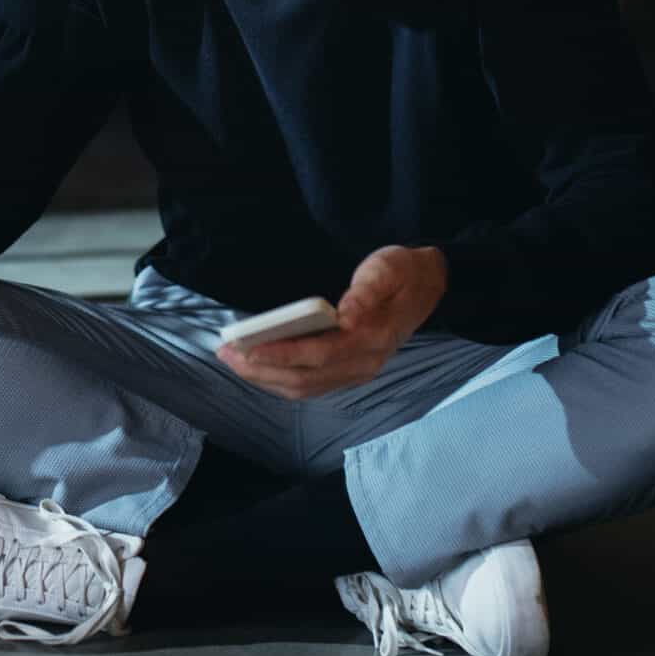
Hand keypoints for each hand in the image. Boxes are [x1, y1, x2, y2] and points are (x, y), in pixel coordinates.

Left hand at [216, 247, 447, 400]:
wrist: (428, 287)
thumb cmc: (402, 273)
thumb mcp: (389, 267)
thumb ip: (368, 289)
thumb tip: (345, 314)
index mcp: (372, 339)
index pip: (319, 356)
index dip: (281, 355)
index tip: (248, 348)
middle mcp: (364, 364)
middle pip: (304, 379)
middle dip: (261, 370)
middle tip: (226, 352)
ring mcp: (356, 372)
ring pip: (303, 388)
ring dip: (264, 378)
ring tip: (232, 360)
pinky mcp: (348, 372)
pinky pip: (308, 385)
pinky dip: (278, 379)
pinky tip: (257, 366)